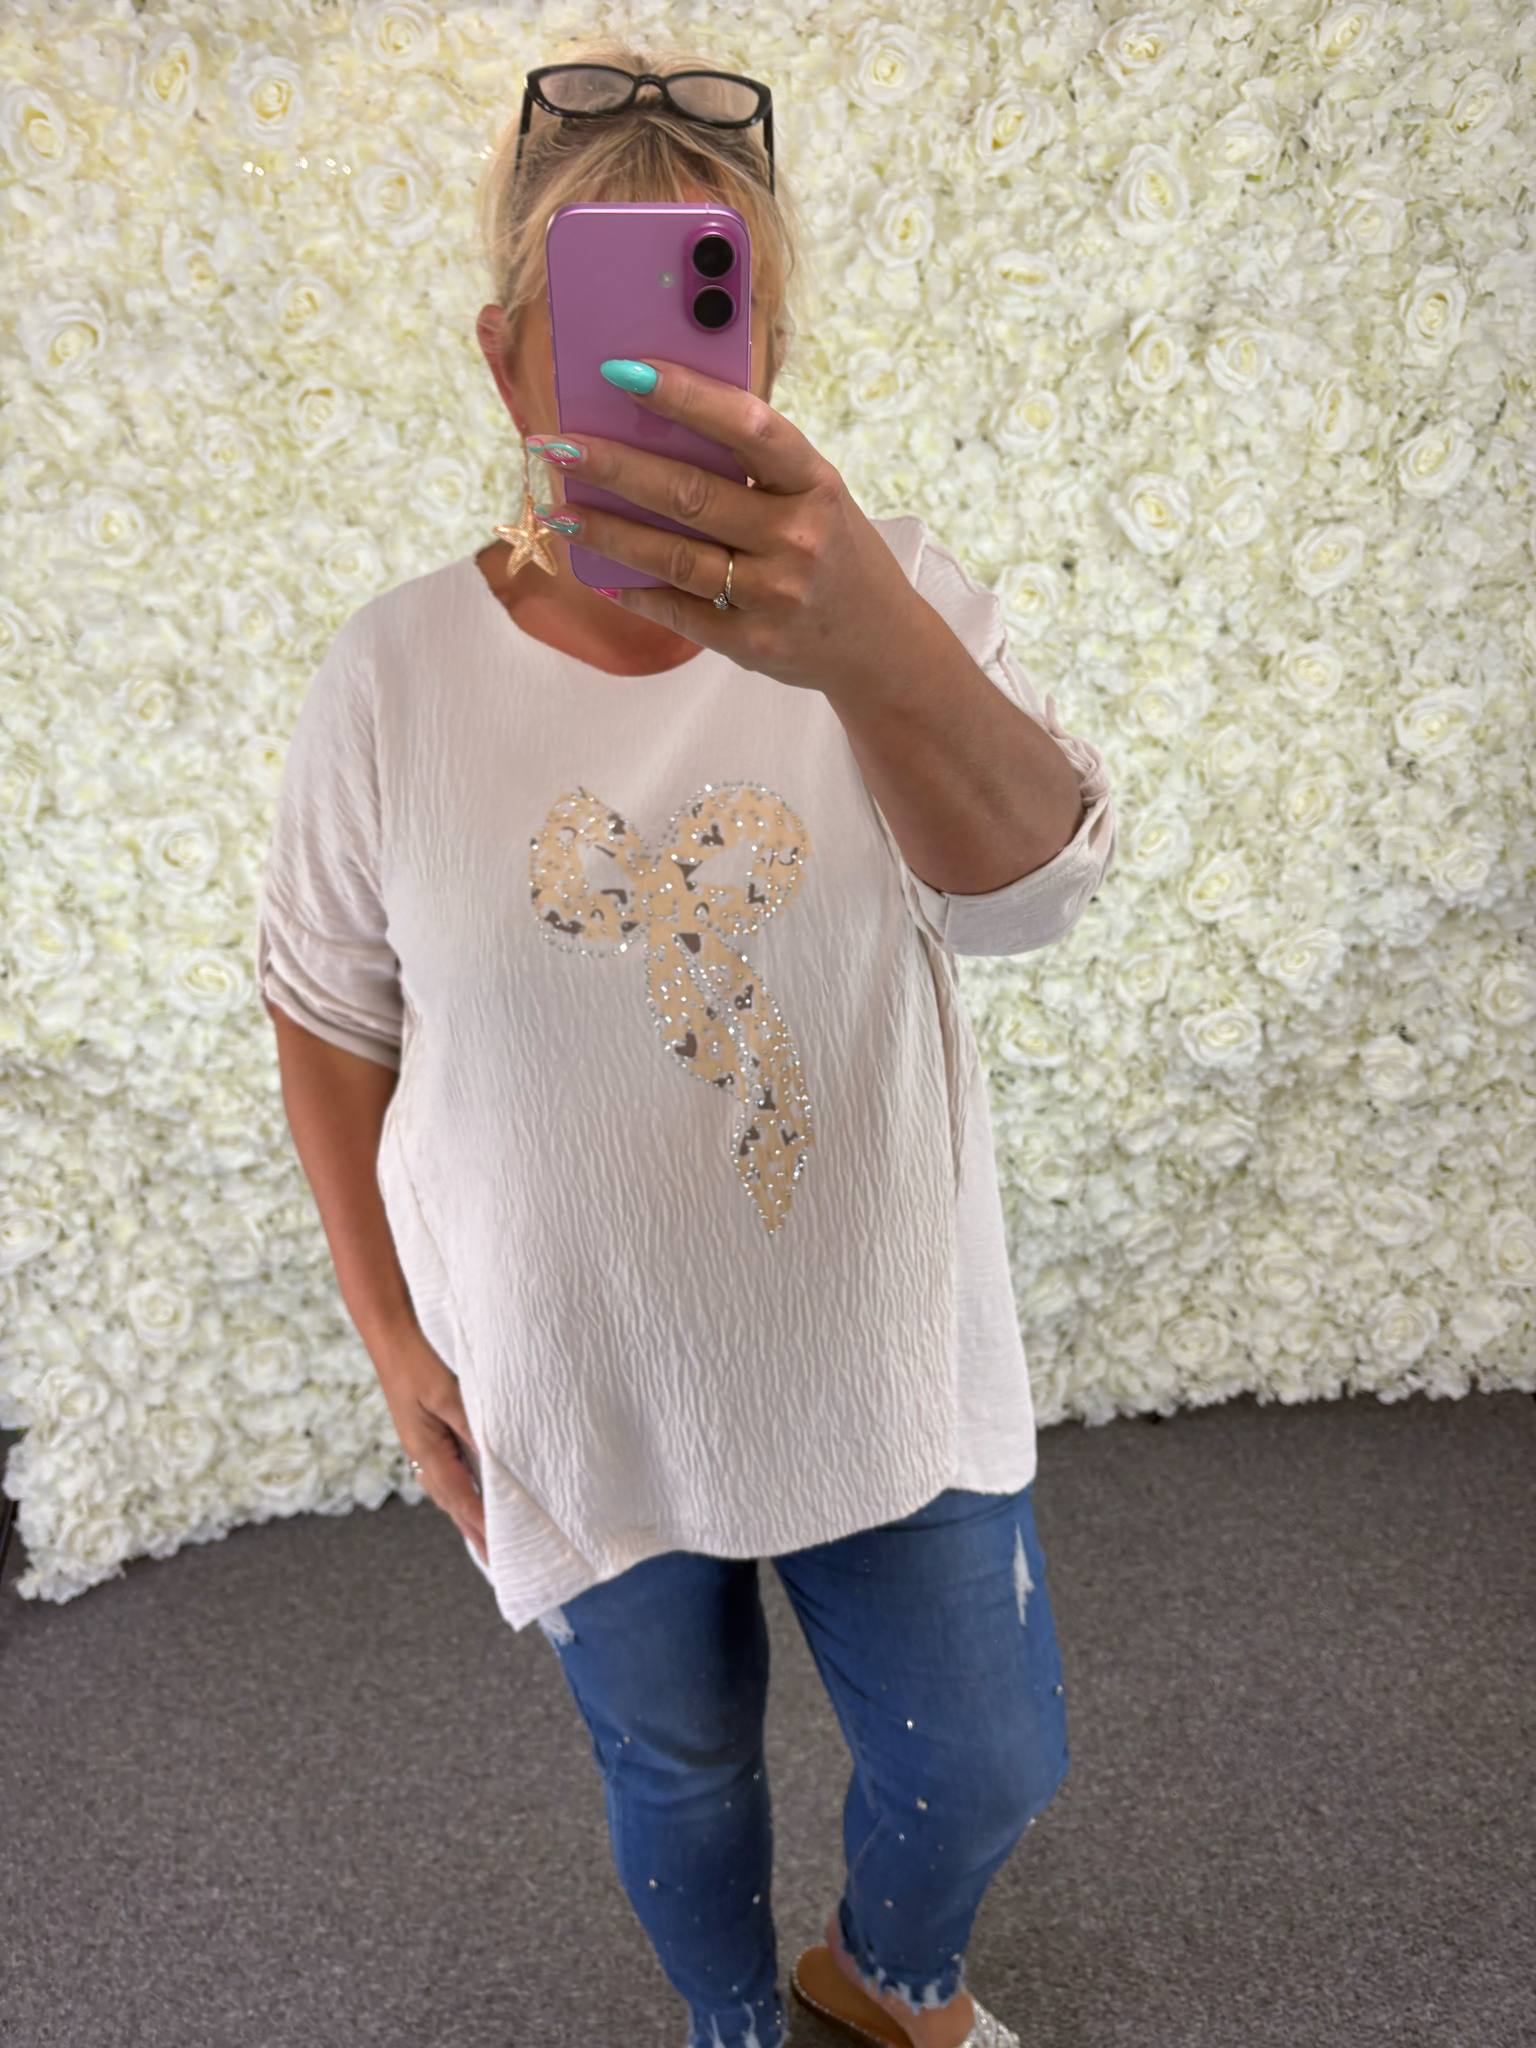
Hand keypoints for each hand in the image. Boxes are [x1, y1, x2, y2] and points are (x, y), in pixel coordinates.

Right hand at [375, 1325, 487, 1565]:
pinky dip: (462, 1490)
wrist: (391, 1339)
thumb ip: (471, 1427)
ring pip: (449, 1489)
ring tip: (485, 1537)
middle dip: (474, 1530)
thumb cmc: (418, 1363)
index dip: (480, 1524)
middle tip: (495, 1558)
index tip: (498, 1549)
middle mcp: (422, 1454)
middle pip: (453, 1501)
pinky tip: (472, 1491)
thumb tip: (493, 1461)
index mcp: (426, 1450)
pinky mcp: (426, 1434)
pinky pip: (447, 1471)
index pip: (461, 1497)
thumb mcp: (449, 1394)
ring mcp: (421, 1445)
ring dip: (467, 1513)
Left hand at [528, 357, 926, 699]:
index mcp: (815, 483)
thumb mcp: (815, 495)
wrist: (880, 647)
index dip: (685, 395)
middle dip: (613, 465)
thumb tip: (657, 425)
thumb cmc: (835, 551)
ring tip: (557, 507)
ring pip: (672, 557)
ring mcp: (775, 595)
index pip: (747, 427)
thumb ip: (754, 466)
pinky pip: (677, 610)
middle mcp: (798, 537)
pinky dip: (631, 588)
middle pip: (690, 494)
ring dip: (605, 530)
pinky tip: (595, 568)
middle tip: (554, 443)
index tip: (622, 370)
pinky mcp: (752, 642)